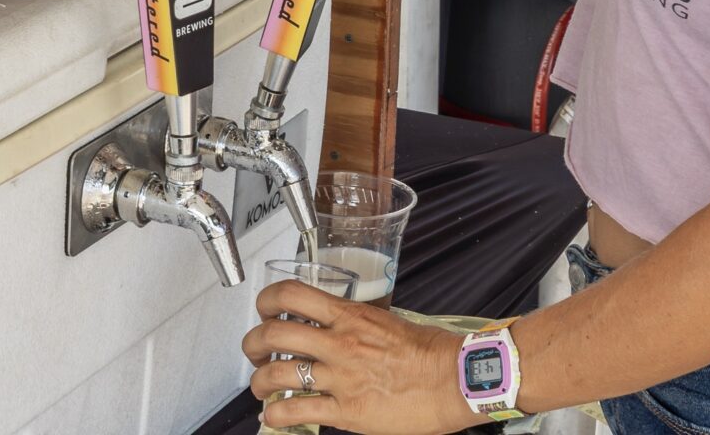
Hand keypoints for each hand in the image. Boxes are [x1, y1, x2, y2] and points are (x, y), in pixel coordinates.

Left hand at [241, 280, 487, 434]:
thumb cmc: (431, 351)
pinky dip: (276, 413)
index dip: (266, 299)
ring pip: (277, 373)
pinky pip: (296, 410)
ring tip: (260, 385)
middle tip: (254, 350)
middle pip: (273, 333)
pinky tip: (274, 414)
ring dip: (259, 381)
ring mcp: (341, 377)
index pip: (291, 294)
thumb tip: (336, 326)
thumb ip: (355, 322)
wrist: (457, 378)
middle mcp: (339, 342)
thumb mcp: (386, 320)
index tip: (264, 308)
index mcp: (350, 315)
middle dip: (252, 343)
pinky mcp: (348, 410)